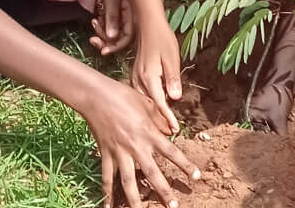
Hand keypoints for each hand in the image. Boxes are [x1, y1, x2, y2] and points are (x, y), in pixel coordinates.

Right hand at [81, 79, 199, 207]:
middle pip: (152, 173)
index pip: (171, 152)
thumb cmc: (125, 96)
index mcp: (149, 133)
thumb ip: (161, 119)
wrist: (98, 97)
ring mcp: (120, 153)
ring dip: (135, 200)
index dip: (185, 165)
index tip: (196, 177)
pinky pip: (107, 178)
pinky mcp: (106, 155)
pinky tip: (108, 207)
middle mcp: (136, 146)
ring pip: (128, 181)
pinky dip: (107, 194)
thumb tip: (172, 132)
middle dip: (163, 190)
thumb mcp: (148, 104)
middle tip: (173, 205)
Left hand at [92, 0, 135, 55]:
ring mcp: (120, 7)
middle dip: (107, 41)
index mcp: (133, 9)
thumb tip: (112, 38)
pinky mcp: (113, 3)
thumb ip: (112, 16)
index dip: (116, 45)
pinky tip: (94, 20)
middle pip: (121, 34)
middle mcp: (129, 10)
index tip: (103, 51)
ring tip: (92, 27)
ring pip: (114, 28)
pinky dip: (101, 24)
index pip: (128, 36)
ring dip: (103, 32)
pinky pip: (109, 20)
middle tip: (93, 42)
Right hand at [130, 12, 184, 136]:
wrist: (147, 25)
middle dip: (158, 123)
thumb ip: (173, 78)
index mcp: (149, 78)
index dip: (168, 118)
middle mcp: (139, 81)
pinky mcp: (135, 77)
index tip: (175, 131)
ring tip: (161, 130)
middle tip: (169, 136)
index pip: (160, 103)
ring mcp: (135, 79)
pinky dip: (146, 106)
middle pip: (149, 108)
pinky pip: (140, 96)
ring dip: (151, 116)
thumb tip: (175, 98)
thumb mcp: (172, 57)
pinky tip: (151, 113)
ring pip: (143, 103)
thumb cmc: (162, 38)